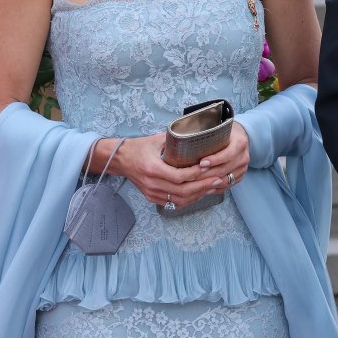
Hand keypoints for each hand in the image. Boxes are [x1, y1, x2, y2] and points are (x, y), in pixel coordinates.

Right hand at [107, 130, 240, 210]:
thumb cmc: (138, 147)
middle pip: (182, 191)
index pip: (179, 175)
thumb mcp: (156, 140)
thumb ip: (175, 139)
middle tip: (218, 180)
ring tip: (212, 187)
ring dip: (198, 195)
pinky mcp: (152, 198)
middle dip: (202, 186)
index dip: (195, 173)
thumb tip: (195, 134)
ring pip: (179, 200)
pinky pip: (173, 203)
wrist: (120, 160)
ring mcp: (152, 193)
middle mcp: (152, 184)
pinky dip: (188, 199)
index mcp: (152, 168)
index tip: (208, 167)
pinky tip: (199, 193)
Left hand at [195, 121, 250, 187]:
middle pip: (224, 169)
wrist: (240, 137)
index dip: (214, 160)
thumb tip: (190, 144)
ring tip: (195, 183)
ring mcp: (243, 168)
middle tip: (193, 175)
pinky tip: (204, 188)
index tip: (201, 163)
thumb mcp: (221, 130)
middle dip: (207, 174)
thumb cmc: (226, 133)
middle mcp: (243, 157)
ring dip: (209, 183)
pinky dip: (215, 188)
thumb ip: (210, 136)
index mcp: (240, 143)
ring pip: (225, 180)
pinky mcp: (240, 176)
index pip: (227, 155)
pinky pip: (227, 186)